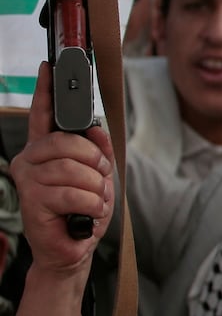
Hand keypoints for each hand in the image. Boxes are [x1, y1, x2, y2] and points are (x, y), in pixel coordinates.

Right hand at [9, 64, 115, 277]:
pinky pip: (74, 193)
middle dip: (94, 163)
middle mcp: (31, 160)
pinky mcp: (32, 201)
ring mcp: (28, 180)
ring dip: (95, 189)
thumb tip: (95, 130)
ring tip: (90, 202)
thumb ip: (98, 150)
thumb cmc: (82, 210)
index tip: (50, 66)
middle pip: (68, 143)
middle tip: (97, 179)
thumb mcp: (99, 175)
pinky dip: (91, 205)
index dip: (45, 90)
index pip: (43, 114)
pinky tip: (84, 214)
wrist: (72, 249)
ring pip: (75, 170)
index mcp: (46, 150)